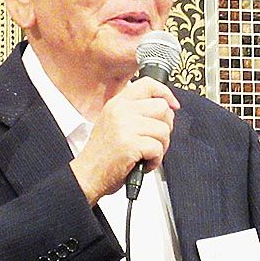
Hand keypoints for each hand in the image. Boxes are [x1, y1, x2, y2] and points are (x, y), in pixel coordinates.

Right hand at [69, 77, 180, 204]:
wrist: (87, 175)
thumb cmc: (102, 155)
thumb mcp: (114, 123)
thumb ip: (135, 112)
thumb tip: (165, 108)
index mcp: (117, 103)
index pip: (148, 84)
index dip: (165, 93)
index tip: (173, 105)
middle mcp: (120, 111)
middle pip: (162, 107)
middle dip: (165, 126)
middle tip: (154, 139)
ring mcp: (125, 126)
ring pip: (163, 129)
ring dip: (161, 146)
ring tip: (147, 154)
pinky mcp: (130, 144)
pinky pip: (158, 148)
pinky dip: (155, 160)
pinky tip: (143, 163)